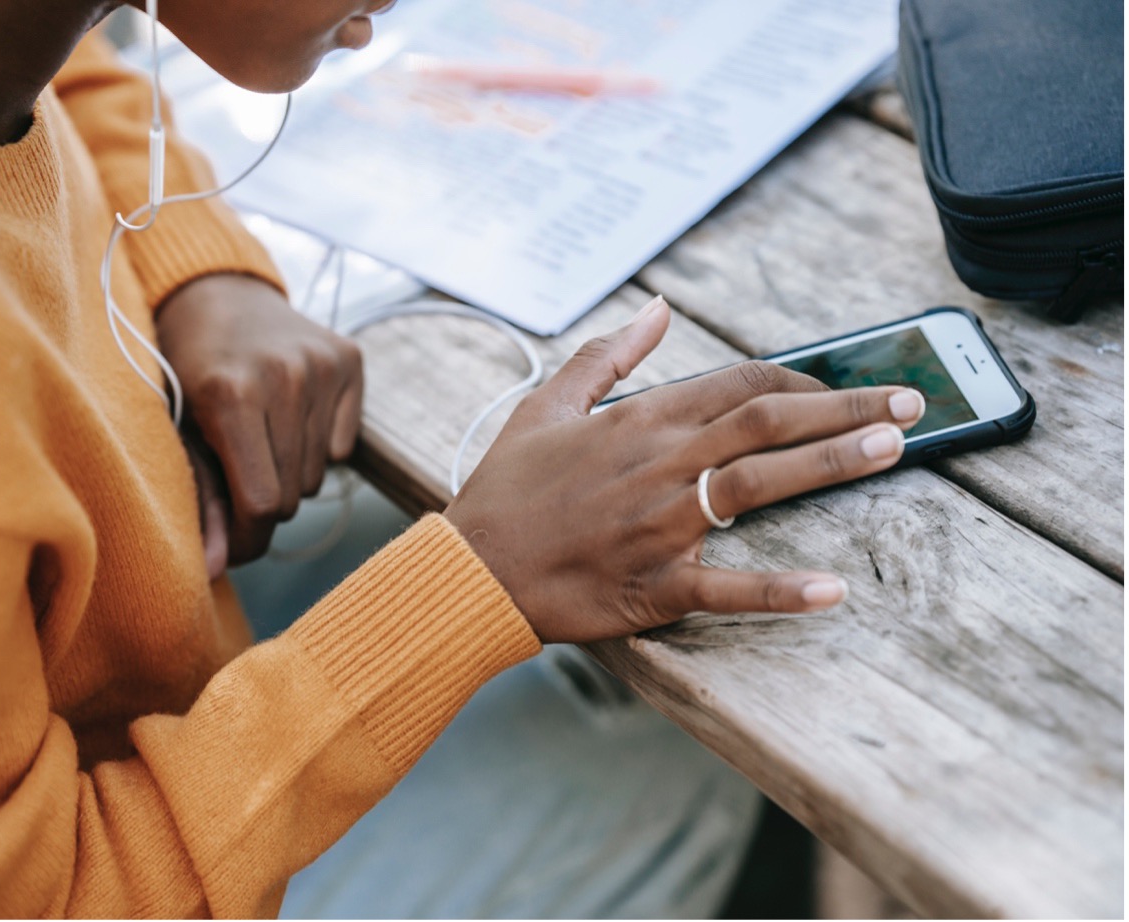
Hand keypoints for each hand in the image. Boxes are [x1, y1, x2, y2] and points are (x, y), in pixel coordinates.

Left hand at [156, 273, 363, 565]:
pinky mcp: (349, 359)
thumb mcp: (178, 431)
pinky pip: (342, 448)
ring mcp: (322, 365)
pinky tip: (288, 416)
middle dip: (263, 504)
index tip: (233, 541)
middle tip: (236, 475)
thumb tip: (215, 572)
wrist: (214, 291)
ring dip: (288, 474)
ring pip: (316, 477)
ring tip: (259, 439)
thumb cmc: (184, 368)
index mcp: (231, 394)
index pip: (260, 504)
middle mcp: (284, 376)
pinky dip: (317, 447)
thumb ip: (201, 501)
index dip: (247, 538)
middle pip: (290, 497)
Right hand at [444, 297, 926, 643]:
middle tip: (909, 403)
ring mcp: (659, 526)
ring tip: (893, 449)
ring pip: (758, 485)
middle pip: (765, 424)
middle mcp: (658, 465)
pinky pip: (725, 588)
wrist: (470, 568)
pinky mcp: (653, 585)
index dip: (800, 382)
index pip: (738, 385)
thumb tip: (658, 308)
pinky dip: (778, 589)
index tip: (841, 387)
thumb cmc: (506, 488)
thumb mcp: (546, 404)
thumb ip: (606, 354)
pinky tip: (831, 588)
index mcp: (637, 420)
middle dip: (844, 409)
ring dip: (831, 464)